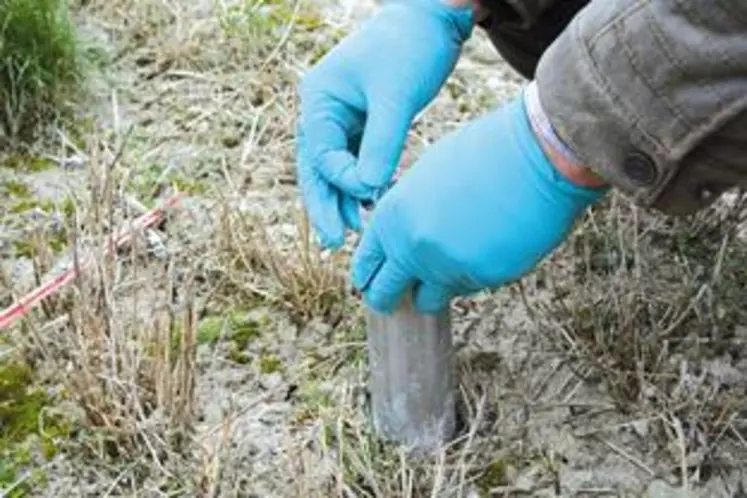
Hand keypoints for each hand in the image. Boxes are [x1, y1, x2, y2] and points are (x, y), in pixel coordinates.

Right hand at [296, 0, 473, 249]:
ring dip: (345, 198)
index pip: (320, 153)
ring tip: (356, 233)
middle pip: (316, 168)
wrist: (433, 19)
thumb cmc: (411, 47)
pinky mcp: (364, 123)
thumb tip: (369, 189)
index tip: (372, 193)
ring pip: (335, 169)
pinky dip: (364, 182)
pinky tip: (376, 204)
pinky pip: (356, 161)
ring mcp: (342, 118)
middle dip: (325, 205)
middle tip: (333, 243)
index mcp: (320, 99)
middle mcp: (324, 110)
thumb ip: (381, 142)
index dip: (343, 179)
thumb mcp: (396, 96)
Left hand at [352, 94, 608, 313]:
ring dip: (437, 287)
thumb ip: (407, 213)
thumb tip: (401, 240)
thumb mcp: (426, 177)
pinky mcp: (484, 278)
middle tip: (395, 299)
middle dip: (389, 297)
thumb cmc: (483, 153)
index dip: (368, 276)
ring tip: (454, 261)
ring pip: (432, 297)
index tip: (372, 282)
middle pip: (386, 293)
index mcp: (393, 217)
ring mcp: (448, 267)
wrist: (535, 155)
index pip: (365, 264)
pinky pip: (470, 287)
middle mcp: (414, 248)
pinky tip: (488, 246)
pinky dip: (472, 275)